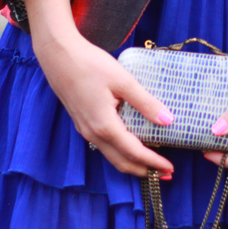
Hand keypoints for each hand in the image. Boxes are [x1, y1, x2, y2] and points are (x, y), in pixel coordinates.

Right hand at [35, 32, 175, 177]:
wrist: (57, 54)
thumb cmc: (90, 64)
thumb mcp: (123, 80)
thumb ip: (146, 102)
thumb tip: (168, 120)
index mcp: (104, 125)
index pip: (134, 152)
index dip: (154, 162)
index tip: (170, 168)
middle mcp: (92, 133)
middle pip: (121, 162)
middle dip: (144, 170)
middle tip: (165, 174)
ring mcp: (84, 129)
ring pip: (111, 155)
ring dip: (132, 163)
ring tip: (151, 164)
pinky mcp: (82, 122)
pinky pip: (103, 145)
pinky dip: (120, 152)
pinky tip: (130, 145)